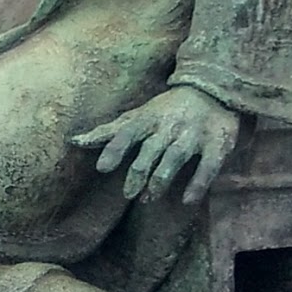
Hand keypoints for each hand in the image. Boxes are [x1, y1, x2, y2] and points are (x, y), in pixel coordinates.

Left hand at [77, 84, 240, 206]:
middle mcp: (169, 127)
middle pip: (151, 150)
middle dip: (139, 172)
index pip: (128, 132)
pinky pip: (208, 166)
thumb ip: (108, 132)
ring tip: (149, 198)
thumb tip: (74, 141)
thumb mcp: (137, 117)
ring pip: (175, 158)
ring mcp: (193, 136)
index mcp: (148, 119)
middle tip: (129, 194)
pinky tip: (187, 200)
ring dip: (161, 179)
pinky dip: (198, 183)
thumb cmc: (166, 110)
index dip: (115, 149)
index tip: (102, 168)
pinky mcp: (217, 145)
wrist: (211, 92)